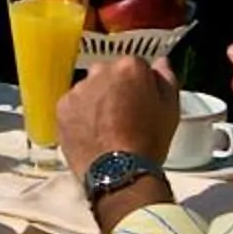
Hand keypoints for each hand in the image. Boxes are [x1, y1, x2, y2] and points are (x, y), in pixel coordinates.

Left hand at [57, 54, 180, 188]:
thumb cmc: (148, 141)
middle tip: (123, 115)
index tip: (141, 101)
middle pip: (108, 74)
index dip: (139, 85)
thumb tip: (160, 62)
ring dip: (96, 101)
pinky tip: (90, 133)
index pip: (135, 66)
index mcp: (129, 68)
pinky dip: (80, 115)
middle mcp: (100, 71)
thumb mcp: (170, 110)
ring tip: (105, 128)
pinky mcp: (62, 107)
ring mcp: (78, 89)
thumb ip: (166, 79)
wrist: (118, 171)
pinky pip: (73, 105)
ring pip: (89, 89)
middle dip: (115, 89)